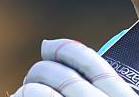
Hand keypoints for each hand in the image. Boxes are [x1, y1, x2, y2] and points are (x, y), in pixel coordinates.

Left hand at [11, 39, 137, 96]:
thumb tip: (74, 59)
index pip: (92, 63)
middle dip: (41, 70)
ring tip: (26, 91)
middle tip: (34, 73)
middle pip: (63, 78)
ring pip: (40, 94)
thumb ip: (112, 85)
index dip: (66, 49)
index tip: (49, 45)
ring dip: (28, 89)